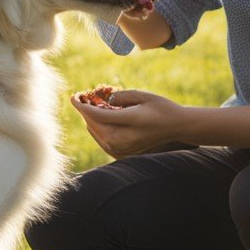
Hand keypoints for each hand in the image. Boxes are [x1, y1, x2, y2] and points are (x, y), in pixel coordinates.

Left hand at [71, 88, 193, 157]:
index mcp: (125, 125)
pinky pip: (102, 139)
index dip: (81, 105)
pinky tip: (103, 117)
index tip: (73, 96)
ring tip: (94, 105)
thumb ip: (118, 97)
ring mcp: (119, 150)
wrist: (175, 127)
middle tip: (84, 97)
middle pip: (92, 124)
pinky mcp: (121, 153)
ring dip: (91, 119)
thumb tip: (102, 100)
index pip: (94, 115)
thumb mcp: (140, 96)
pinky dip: (99, 128)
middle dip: (85, 110)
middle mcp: (119, 141)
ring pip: (95, 132)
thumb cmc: (160, 107)